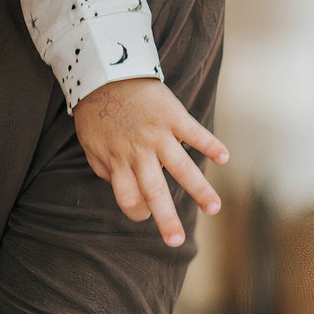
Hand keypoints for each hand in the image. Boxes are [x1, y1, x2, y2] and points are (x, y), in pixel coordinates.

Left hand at [72, 76, 229, 246]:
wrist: (105, 72)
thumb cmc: (97, 111)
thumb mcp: (89, 142)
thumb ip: (102, 167)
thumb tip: (116, 186)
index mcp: (116, 160)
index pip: (128, 196)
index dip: (136, 210)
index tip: (147, 215)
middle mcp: (138, 152)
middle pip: (154, 191)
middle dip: (166, 219)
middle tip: (178, 242)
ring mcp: (157, 134)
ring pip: (181, 168)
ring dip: (199, 190)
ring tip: (214, 209)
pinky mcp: (173, 116)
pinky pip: (195, 133)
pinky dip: (210, 144)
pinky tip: (224, 158)